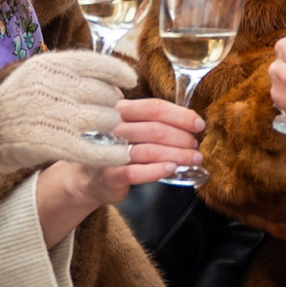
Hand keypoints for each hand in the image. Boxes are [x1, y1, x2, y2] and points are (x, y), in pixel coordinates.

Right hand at [0, 50, 135, 171]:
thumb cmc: (12, 104)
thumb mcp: (34, 74)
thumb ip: (67, 72)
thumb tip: (109, 79)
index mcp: (50, 65)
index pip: (97, 63)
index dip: (118, 73)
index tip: (129, 82)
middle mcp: (54, 86)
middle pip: (105, 94)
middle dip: (110, 107)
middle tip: (104, 116)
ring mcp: (54, 114)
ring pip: (105, 119)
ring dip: (110, 129)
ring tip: (103, 133)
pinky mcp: (54, 143)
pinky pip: (95, 149)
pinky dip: (111, 153)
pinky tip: (120, 155)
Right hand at [33, 97, 202, 243]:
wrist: (86, 178)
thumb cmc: (115, 149)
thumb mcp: (129, 127)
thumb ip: (151, 120)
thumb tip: (189, 120)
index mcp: (120, 111)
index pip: (154, 108)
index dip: (180, 115)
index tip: (198, 124)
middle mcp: (113, 128)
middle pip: (155, 129)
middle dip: (182, 138)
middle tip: (196, 146)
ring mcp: (108, 152)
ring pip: (149, 150)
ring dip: (177, 155)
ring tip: (193, 159)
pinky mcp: (108, 175)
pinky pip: (135, 172)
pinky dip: (156, 171)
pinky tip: (172, 169)